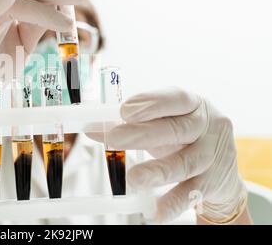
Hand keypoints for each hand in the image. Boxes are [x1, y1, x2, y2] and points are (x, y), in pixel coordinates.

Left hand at [90, 88, 247, 223]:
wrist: (220, 169)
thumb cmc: (180, 137)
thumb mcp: (158, 124)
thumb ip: (126, 124)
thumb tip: (90, 127)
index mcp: (193, 105)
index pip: (176, 98)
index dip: (151, 103)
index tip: (124, 110)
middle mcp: (207, 127)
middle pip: (177, 130)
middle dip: (143, 134)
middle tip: (114, 139)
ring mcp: (212, 156)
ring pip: (185, 163)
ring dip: (157, 171)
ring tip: (132, 179)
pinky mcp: (212, 184)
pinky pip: (190, 195)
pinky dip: (171, 204)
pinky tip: (153, 212)